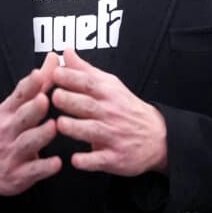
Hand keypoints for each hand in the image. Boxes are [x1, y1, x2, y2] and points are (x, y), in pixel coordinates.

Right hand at [0, 52, 61, 195]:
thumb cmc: (4, 131)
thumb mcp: (15, 107)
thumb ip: (38, 84)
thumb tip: (54, 57)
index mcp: (8, 111)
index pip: (17, 95)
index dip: (28, 85)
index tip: (38, 74)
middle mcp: (9, 130)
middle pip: (22, 117)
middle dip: (32, 108)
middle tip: (44, 99)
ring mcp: (12, 153)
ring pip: (28, 143)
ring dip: (40, 135)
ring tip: (53, 127)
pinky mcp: (19, 175)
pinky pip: (33, 170)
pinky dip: (45, 166)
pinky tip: (57, 162)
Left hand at [51, 48, 167, 175]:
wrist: (158, 136)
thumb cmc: (126, 108)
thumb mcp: (110, 85)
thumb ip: (84, 70)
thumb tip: (66, 52)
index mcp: (108, 94)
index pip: (89, 83)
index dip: (71, 77)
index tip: (55, 73)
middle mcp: (111, 113)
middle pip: (88, 105)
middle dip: (70, 100)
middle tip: (53, 96)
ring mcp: (113, 136)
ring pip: (92, 131)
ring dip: (75, 128)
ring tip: (59, 124)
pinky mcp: (114, 158)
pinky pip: (100, 159)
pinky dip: (88, 160)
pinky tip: (75, 159)